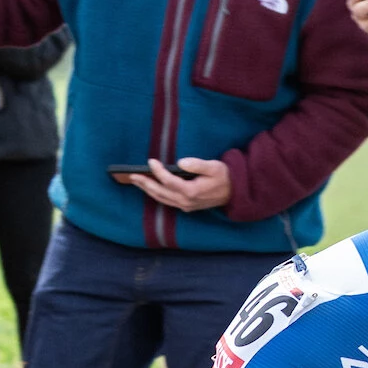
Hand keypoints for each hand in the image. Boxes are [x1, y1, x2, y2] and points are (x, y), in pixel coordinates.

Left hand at [116, 155, 231, 211]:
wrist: (235, 193)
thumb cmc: (224, 177)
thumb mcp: (214, 167)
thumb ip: (198, 164)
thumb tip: (181, 162)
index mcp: (192, 191)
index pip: (169, 181)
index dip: (158, 171)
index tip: (151, 161)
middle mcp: (186, 201)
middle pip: (160, 192)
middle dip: (145, 183)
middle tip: (132, 175)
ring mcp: (186, 206)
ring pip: (162, 199)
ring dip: (148, 190)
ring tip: (136, 181)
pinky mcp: (187, 207)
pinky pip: (167, 201)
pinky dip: (156, 195)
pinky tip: (150, 188)